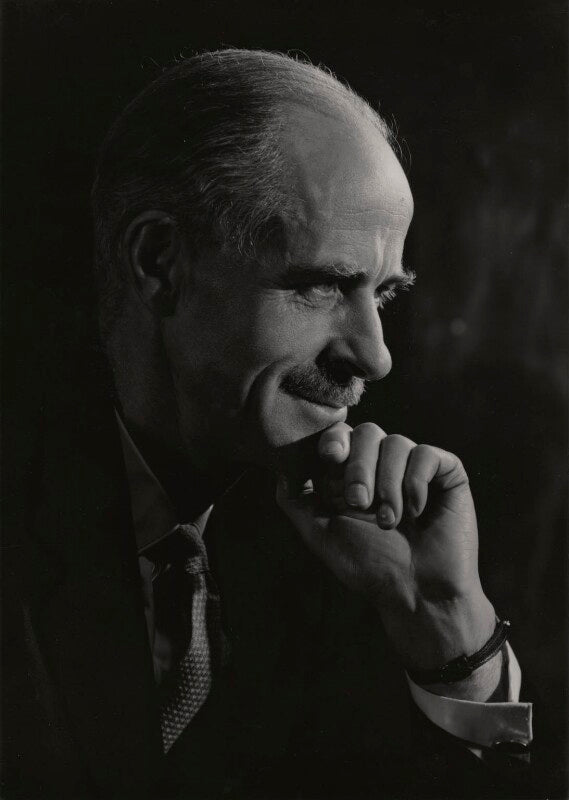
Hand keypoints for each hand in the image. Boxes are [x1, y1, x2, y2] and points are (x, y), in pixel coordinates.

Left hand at [277, 422, 500, 696]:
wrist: (416, 593)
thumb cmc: (369, 566)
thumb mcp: (320, 533)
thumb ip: (296, 501)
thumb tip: (281, 470)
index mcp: (355, 472)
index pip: (341, 435)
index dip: (334, 441)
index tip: (330, 458)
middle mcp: (385, 464)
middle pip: (367, 432)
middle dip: (358, 467)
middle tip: (359, 503)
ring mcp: (416, 467)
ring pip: (397, 443)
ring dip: (387, 484)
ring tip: (389, 521)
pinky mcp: (447, 473)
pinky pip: (427, 455)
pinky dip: (416, 483)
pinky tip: (417, 512)